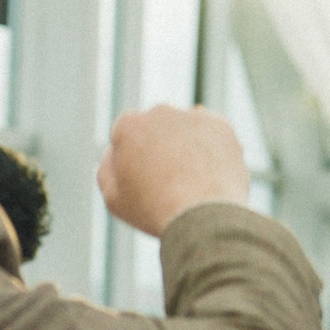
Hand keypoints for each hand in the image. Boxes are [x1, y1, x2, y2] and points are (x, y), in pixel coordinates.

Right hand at [97, 106, 249, 236]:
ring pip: (185, 130)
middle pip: (157, 129)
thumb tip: (115, 151)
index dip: (134, 161)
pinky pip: (212, 136)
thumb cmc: (153, 212)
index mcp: (128, 126)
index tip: (144, 184)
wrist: (202, 217)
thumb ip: (108, 169)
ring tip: (192, 183)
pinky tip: (209, 176)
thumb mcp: (114, 198)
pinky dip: (211, 151)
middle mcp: (159, 111)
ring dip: (186, 148)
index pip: (128, 137)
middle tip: (170, 184)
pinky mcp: (221, 125)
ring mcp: (192, 116)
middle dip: (161, 149)